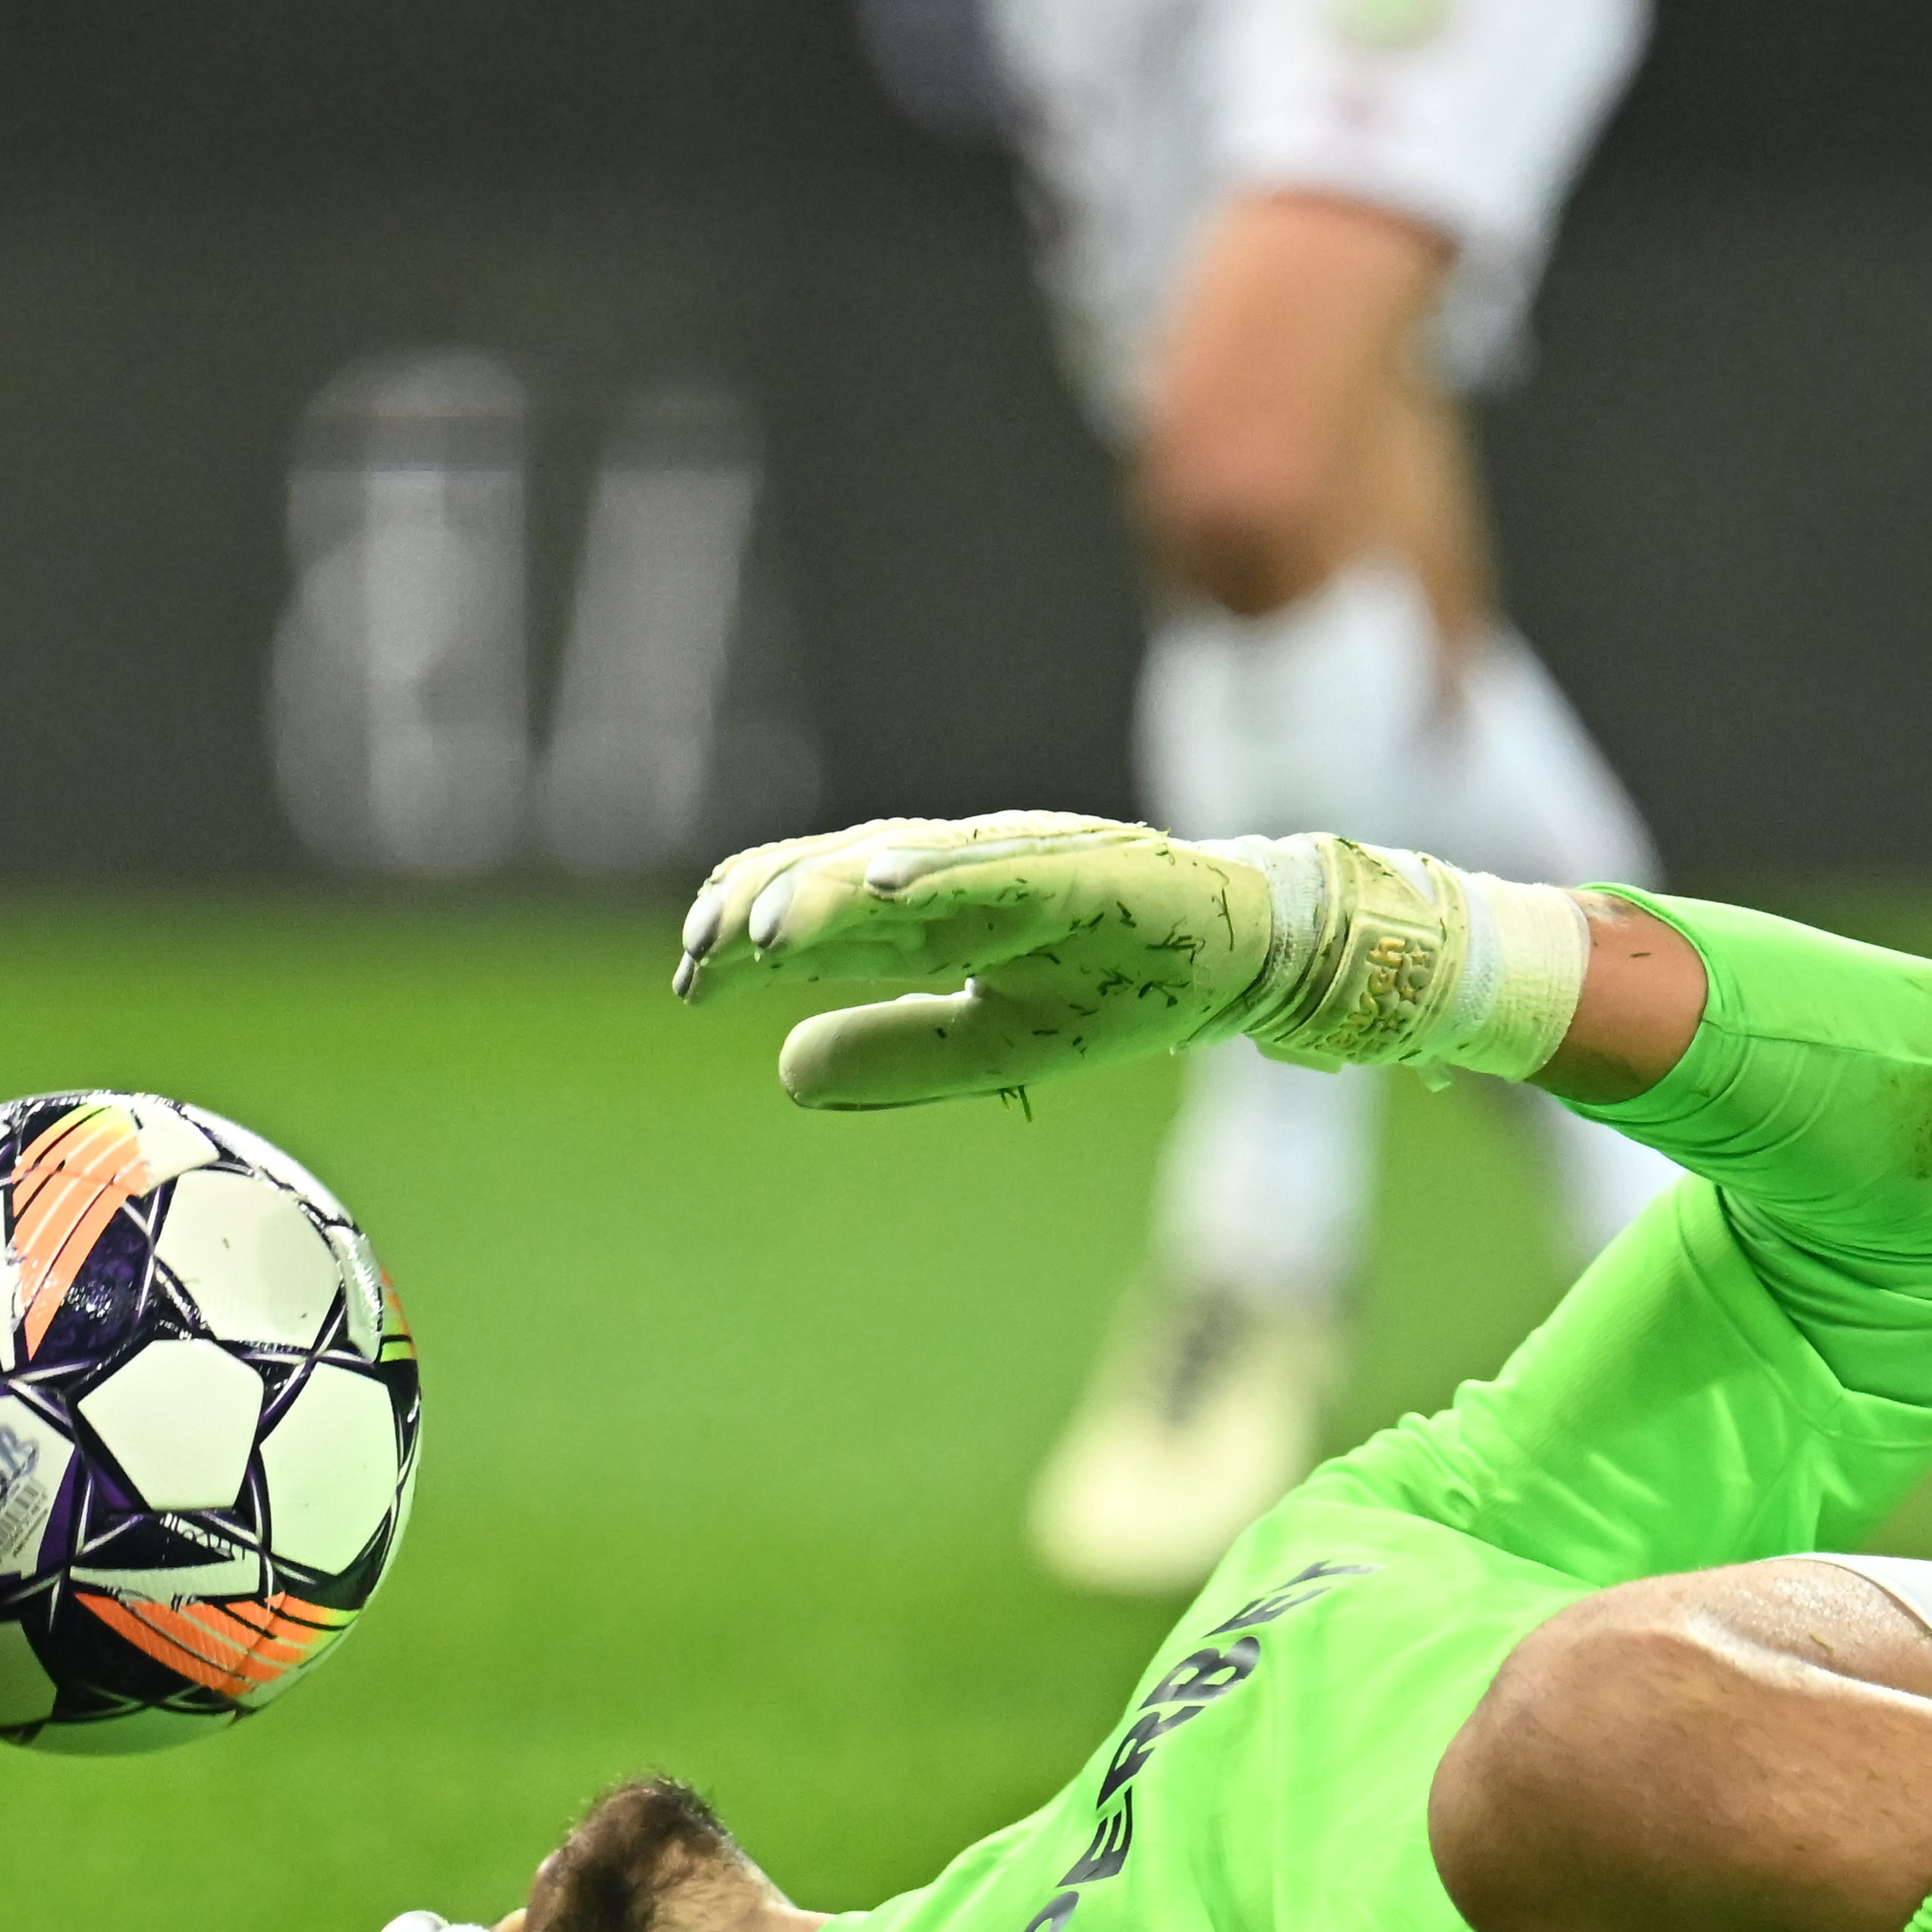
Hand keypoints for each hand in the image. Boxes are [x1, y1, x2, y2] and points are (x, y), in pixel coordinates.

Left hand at [673, 815, 1282, 1107]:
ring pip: (907, 866)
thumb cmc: (1116, 988)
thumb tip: (785, 1069)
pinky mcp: (1083, 867)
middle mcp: (966, 872)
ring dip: (832, 891)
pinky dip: (940, 871)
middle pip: (846, 880)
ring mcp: (1023, 862)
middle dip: (770, 909)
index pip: (824, 916)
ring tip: (763, 929)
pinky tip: (879, 883)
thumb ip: (898, 1049)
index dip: (753, 939)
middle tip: (700, 952)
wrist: (1241, 954)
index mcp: (938, 912)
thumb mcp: (996, 1040)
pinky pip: (1001, 868)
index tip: (690, 978)